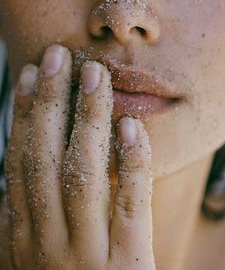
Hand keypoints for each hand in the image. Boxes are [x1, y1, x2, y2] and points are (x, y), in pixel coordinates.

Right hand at [3, 44, 155, 269]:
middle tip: (57, 56)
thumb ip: (24, 215)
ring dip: (86, 119)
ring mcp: (85, 255)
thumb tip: (13, 171)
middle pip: (45, 156)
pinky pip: (130, 206)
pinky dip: (132, 163)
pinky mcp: (126, 266)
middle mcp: (46, 240)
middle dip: (49, 102)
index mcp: (21, 235)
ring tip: (93, 75)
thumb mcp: (29, 254)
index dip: (23, 114)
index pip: (19, 160)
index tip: (30, 74)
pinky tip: (131, 126)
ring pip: (83, 173)